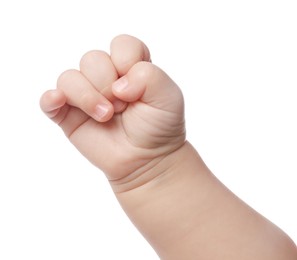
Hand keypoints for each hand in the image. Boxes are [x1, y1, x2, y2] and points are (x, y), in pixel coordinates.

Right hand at [40, 35, 184, 184]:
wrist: (147, 160)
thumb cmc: (159, 127)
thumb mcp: (169, 97)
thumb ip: (151, 76)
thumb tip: (117, 84)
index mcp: (130, 67)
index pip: (122, 45)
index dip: (127, 61)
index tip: (136, 89)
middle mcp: (106, 77)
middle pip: (92, 58)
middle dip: (107, 83)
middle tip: (122, 107)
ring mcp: (86, 95)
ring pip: (69, 77)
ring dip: (87, 97)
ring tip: (105, 116)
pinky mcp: (69, 115)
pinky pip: (49, 100)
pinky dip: (50, 99)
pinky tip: (58, 102)